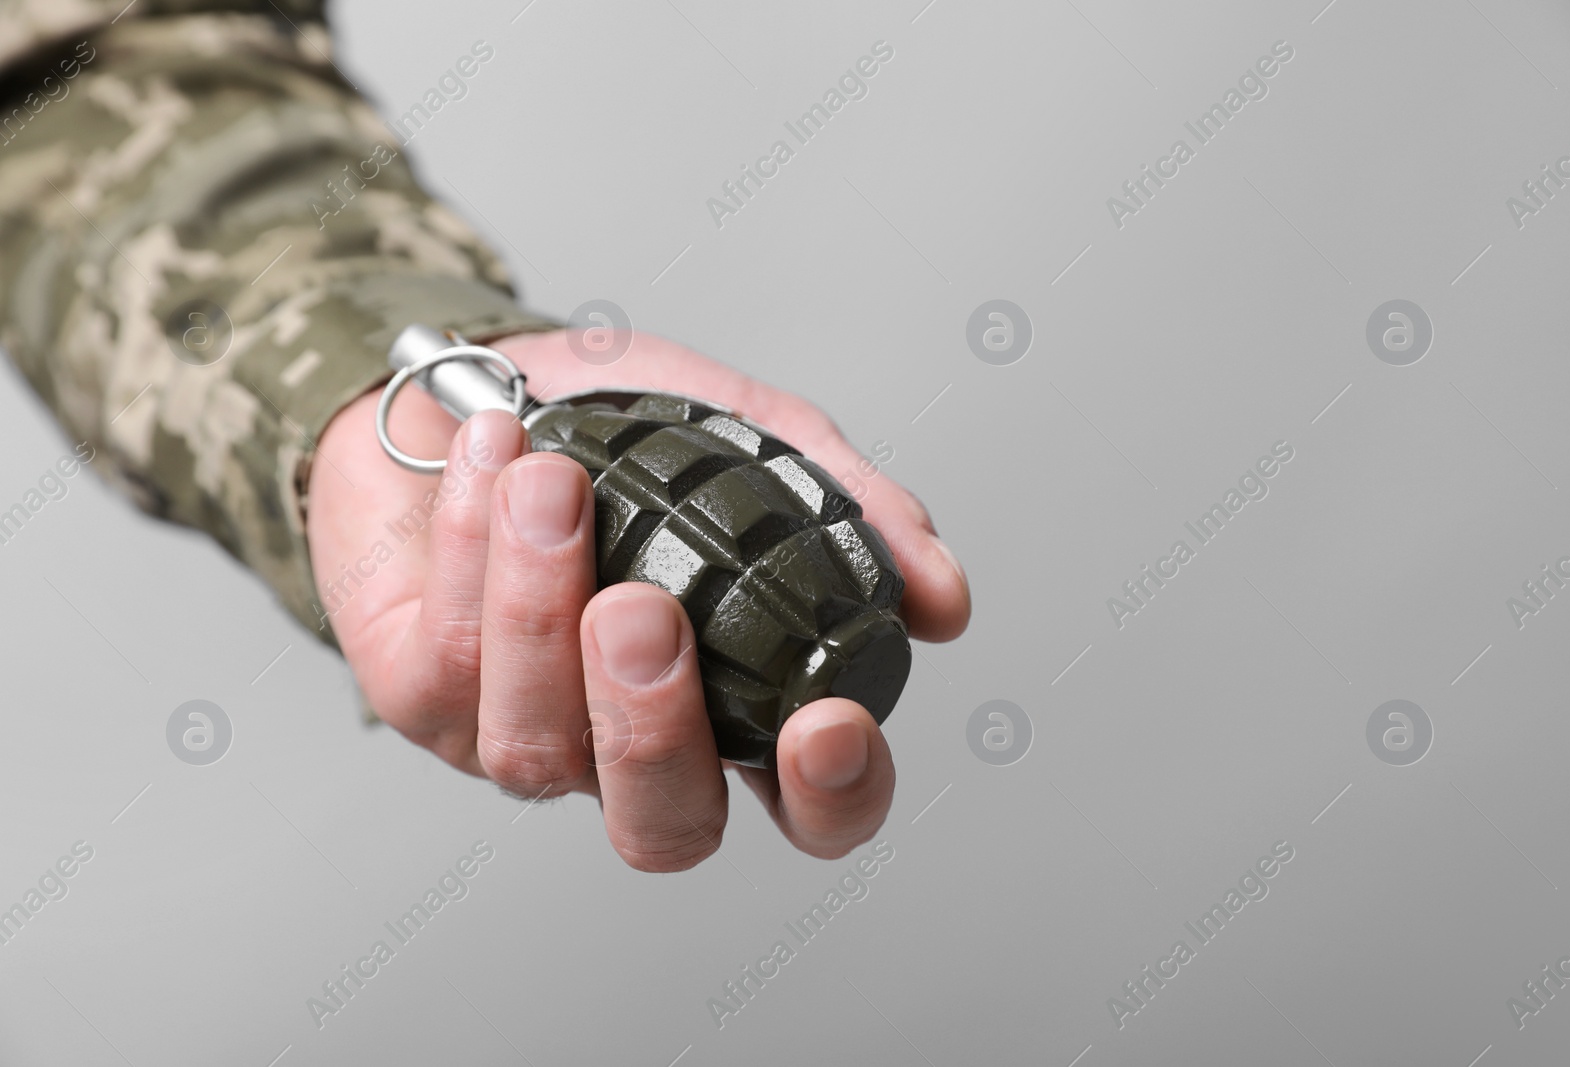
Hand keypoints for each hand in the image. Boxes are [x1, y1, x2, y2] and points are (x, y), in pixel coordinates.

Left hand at [306, 330, 969, 869]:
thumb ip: (847, 508)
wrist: (466, 379)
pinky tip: (496, 462)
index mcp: (735, 702)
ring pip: (536, 745)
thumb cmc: (613, 427)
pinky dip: (473, 547)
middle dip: (655, 731)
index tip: (831, 722)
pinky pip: (450, 658)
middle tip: (642, 611)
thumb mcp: (753, 435)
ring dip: (540, 608)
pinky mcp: (421, 694)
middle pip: (664, 827)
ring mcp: (524, 732)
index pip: (810, 809)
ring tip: (552, 484)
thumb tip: (940, 597)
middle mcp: (632, 743)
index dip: (834, 797)